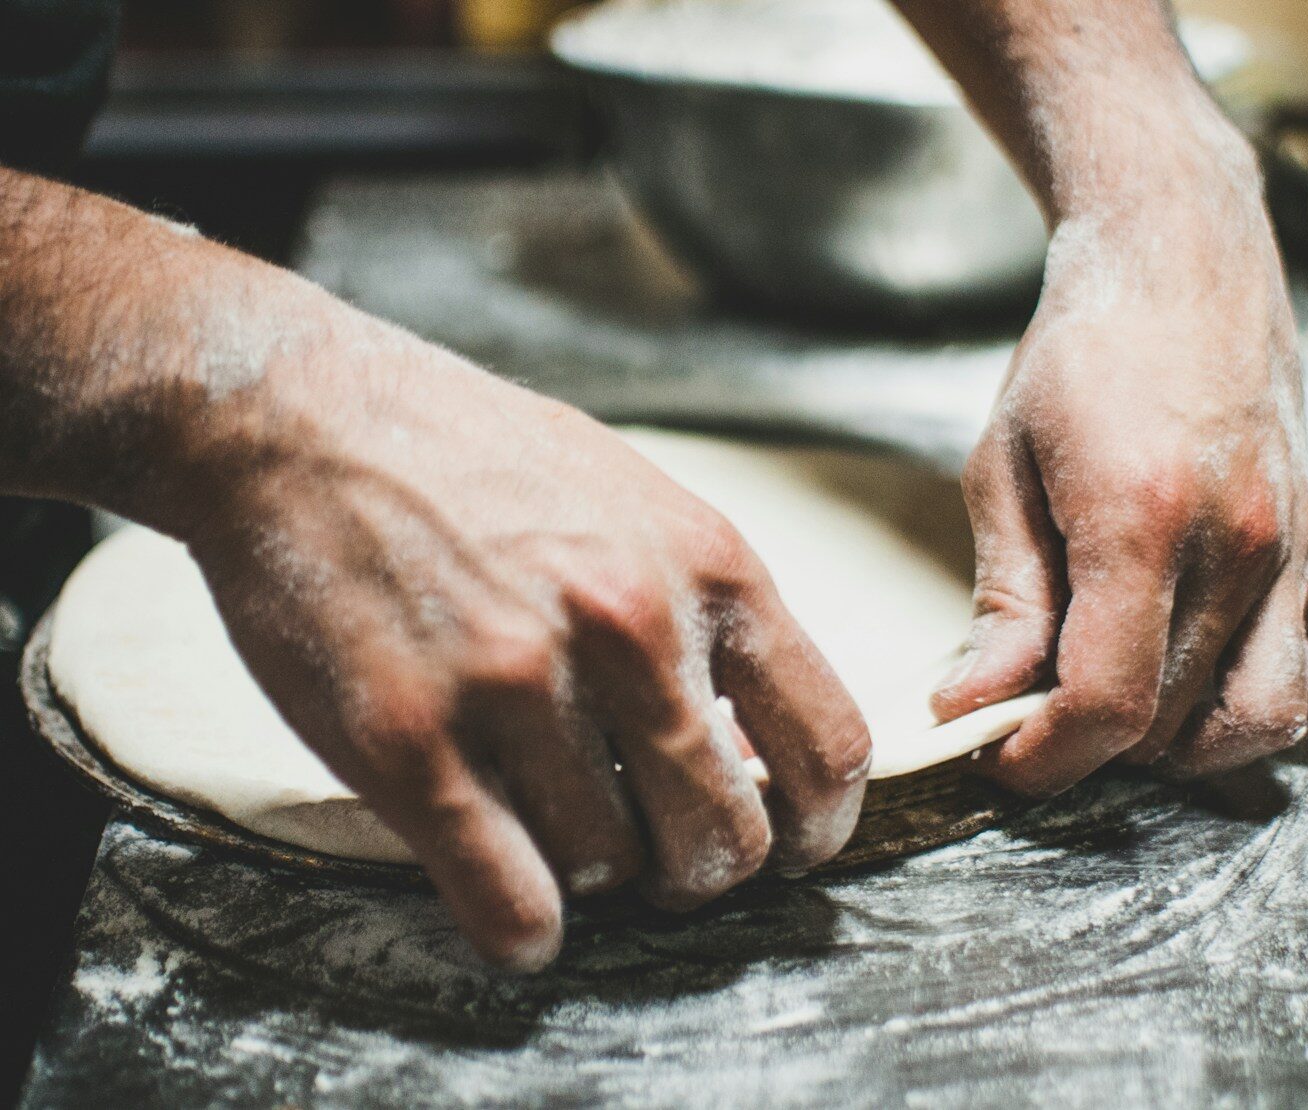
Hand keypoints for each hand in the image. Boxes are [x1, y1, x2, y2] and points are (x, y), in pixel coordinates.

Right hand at [177, 327, 869, 969]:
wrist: (305, 419)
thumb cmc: (482, 463)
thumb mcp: (638, 504)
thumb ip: (708, 615)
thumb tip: (759, 746)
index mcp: (707, 567)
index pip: (827, 745)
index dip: (820, 826)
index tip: (791, 847)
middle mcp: (629, 628)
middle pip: (726, 837)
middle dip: (699, 869)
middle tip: (658, 855)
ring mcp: (518, 686)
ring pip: (611, 871)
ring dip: (593, 876)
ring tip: (551, 823)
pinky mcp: (410, 741)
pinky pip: (510, 902)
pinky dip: (525, 933)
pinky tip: (519, 915)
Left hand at [932, 131, 1307, 794]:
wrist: (1179, 259)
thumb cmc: (1078, 353)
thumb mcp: (1002, 466)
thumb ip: (1003, 598)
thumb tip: (974, 705)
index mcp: (1141, 521)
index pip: (1108, 702)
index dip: (1045, 756)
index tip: (996, 753)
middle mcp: (1237, 546)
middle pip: (1174, 721)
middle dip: (1090, 745)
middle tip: (1029, 709)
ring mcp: (1295, 546)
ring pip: (1266, 715)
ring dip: (1185, 740)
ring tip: (1118, 700)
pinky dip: (1303, 690)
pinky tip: (1225, 666)